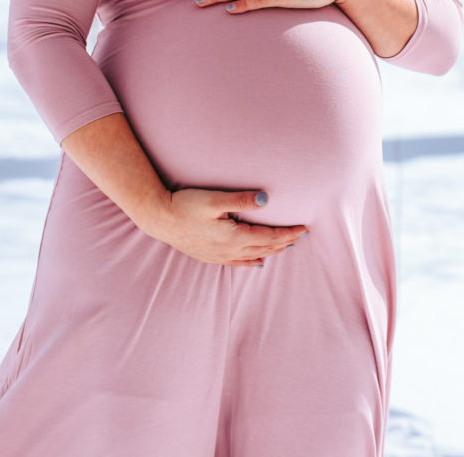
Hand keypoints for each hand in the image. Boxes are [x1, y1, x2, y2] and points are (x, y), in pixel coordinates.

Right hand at [152, 188, 307, 266]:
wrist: (159, 218)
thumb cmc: (185, 205)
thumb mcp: (213, 199)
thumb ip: (240, 199)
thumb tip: (266, 199)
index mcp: (234, 237)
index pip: (269, 237)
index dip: (288, 233)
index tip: (305, 228)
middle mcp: (229, 251)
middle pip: (265, 248)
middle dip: (285, 242)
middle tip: (302, 235)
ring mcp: (219, 256)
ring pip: (254, 257)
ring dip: (272, 251)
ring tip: (287, 246)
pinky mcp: (210, 256)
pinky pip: (238, 263)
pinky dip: (252, 262)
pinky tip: (258, 263)